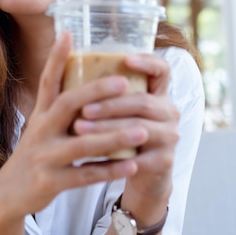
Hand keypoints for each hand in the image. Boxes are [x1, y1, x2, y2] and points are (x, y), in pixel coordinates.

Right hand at [0, 32, 148, 230]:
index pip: (47, 81)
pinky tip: (130, 166)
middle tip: (124, 82)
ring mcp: (44, 157)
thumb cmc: (34, 155)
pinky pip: (84, 175)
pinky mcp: (50, 182)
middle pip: (67, 104)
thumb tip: (80, 80)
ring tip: (142, 131)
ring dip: (114, 137)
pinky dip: (108, 171)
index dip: (56, 57)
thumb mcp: (40, 127)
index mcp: (40, 115)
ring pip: (82, 143)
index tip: (67, 33)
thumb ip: (59, 107)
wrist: (9, 195)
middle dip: (96, 92)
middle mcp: (40, 130)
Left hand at [72, 52, 178, 226]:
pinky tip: (87, 159)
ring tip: (79, 129)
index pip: (162, 70)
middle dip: (110, 104)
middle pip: (143, 102)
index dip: (147, 62)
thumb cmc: (123, 135)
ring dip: (106, 129)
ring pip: (138, 129)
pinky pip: (137, 159)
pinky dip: (110, 159)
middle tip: (84, 109)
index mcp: (159, 94)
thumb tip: (67, 63)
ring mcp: (169, 137)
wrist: (143, 175)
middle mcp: (169, 112)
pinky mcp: (164, 162)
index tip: (125, 60)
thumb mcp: (121, 111)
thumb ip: (107, 91)